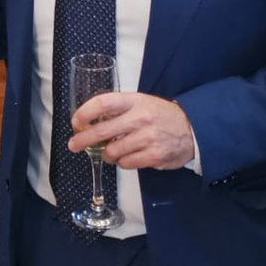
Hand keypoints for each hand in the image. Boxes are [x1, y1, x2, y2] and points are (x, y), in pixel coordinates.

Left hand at [69, 92, 194, 169]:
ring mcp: (147, 138)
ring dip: (107, 154)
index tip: (76, 121)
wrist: (192, 129)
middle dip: (83, 140)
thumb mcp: (141, 102)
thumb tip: (89, 120)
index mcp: (134, 101)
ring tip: (110, 151)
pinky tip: (126, 156)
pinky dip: (122, 162)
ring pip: (112, 151)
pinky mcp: (154, 156)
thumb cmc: (160, 115)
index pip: (103, 103)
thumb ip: (118, 109)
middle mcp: (140, 118)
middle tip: (74, 145)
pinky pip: (126, 163)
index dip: (85, 112)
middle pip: (102, 131)